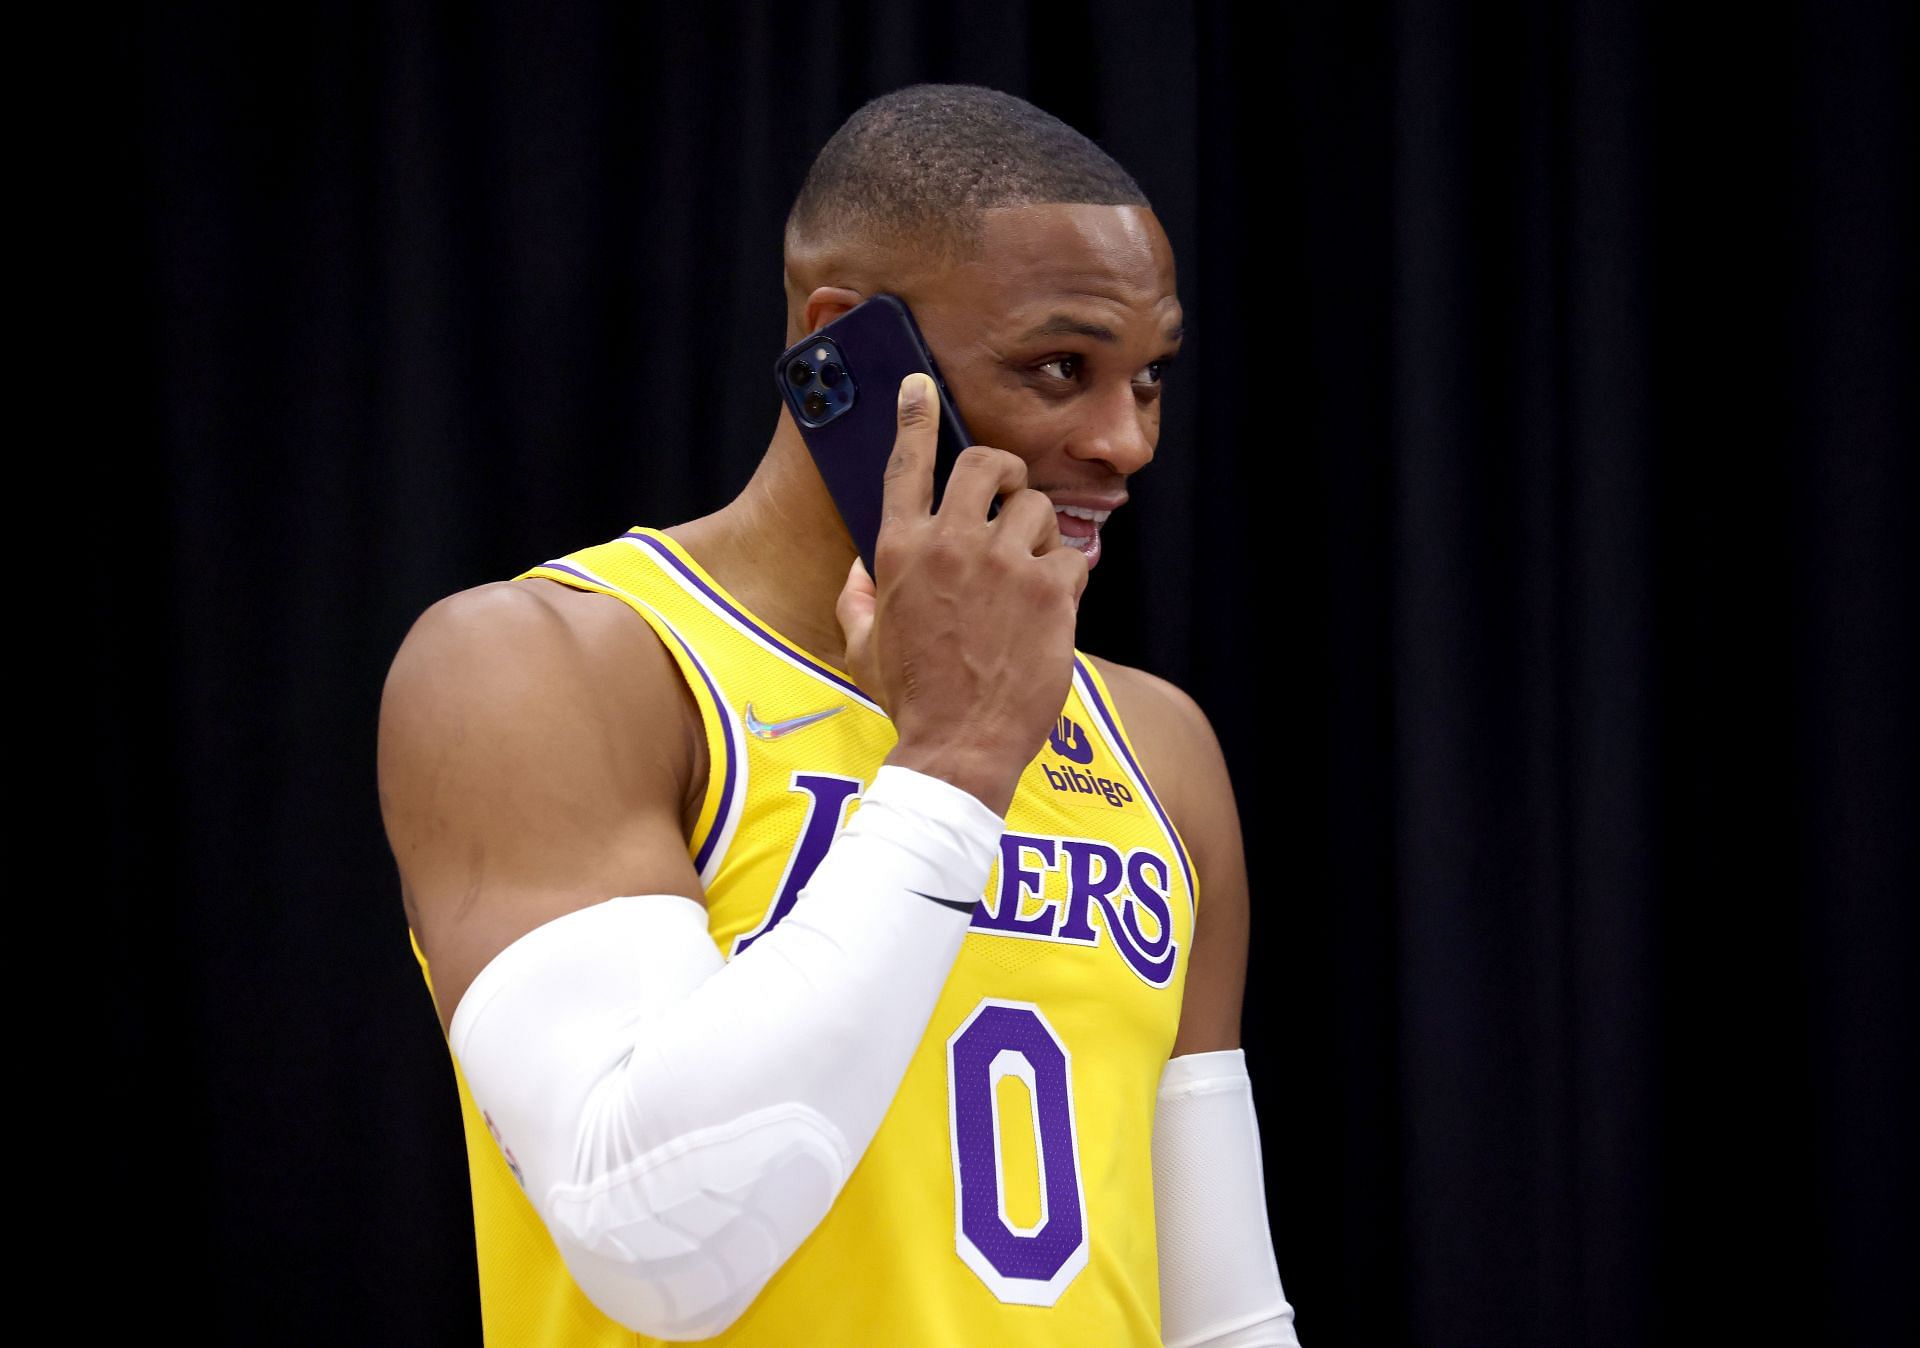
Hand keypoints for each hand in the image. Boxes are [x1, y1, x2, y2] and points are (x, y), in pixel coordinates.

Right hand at [835, 373, 1088, 815]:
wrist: (958, 747)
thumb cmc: (913, 700)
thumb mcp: (865, 648)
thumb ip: (858, 599)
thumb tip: (858, 570)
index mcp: (898, 552)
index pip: (905, 465)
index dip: (914, 417)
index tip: (919, 385)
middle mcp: (949, 546)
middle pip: (985, 462)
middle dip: (1004, 470)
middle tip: (1010, 495)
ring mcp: (1002, 564)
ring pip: (1037, 505)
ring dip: (1040, 531)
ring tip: (1033, 571)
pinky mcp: (1049, 589)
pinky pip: (1070, 553)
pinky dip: (1067, 576)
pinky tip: (1053, 608)